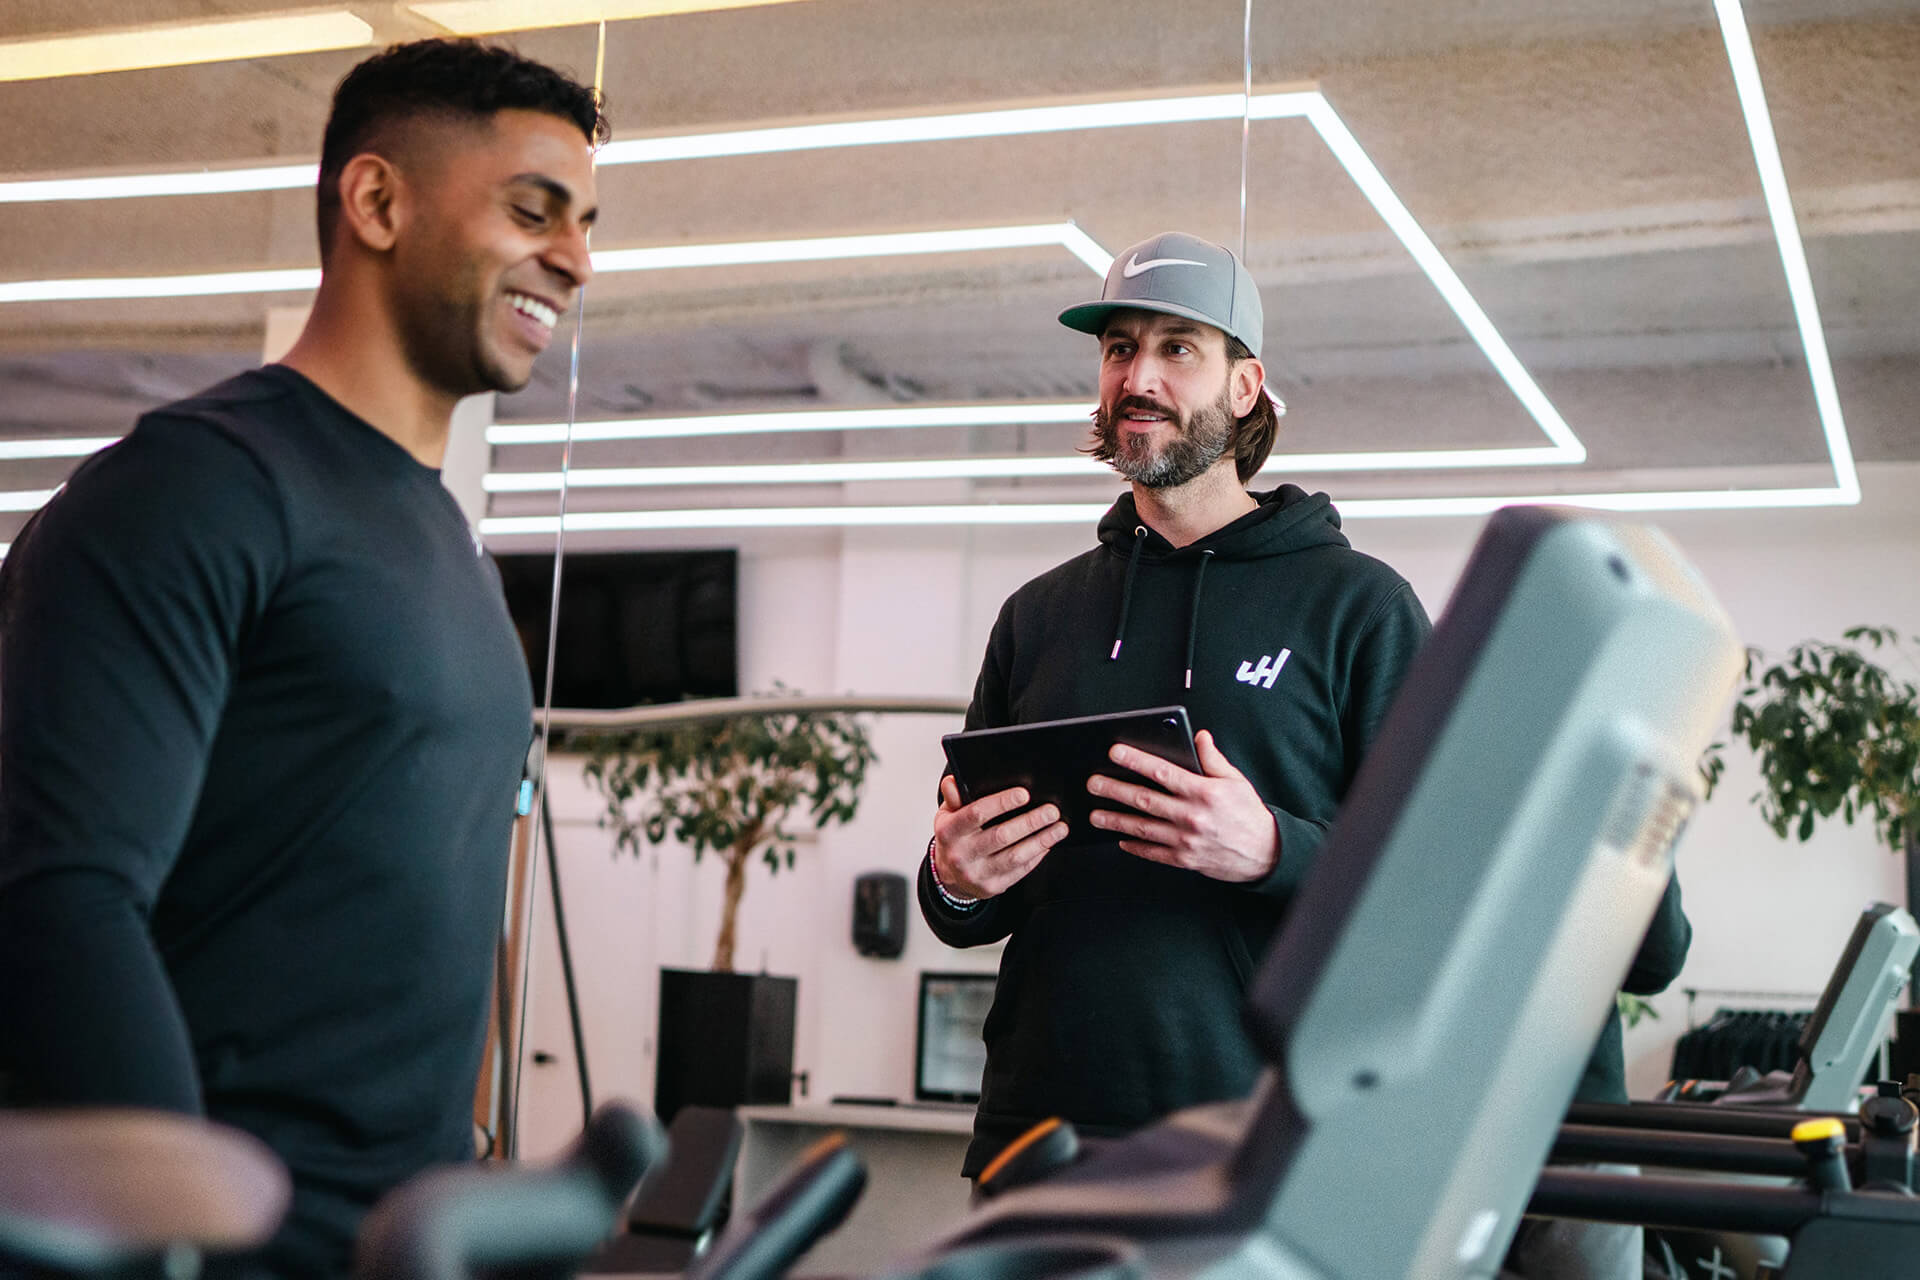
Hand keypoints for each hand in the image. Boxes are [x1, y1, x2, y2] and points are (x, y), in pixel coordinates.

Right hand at [932, 775, 1066, 899]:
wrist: (949, 873)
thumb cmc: (954, 836)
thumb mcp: (948, 814)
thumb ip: (953, 797)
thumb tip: (952, 781)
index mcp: (948, 832)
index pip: (977, 814)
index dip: (1001, 803)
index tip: (1024, 794)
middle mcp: (960, 855)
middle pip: (1001, 835)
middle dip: (1030, 822)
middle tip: (1052, 811)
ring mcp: (976, 874)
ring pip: (1015, 856)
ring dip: (1041, 840)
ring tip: (1059, 828)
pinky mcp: (992, 887)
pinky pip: (1020, 871)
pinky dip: (1037, 856)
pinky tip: (1048, 843)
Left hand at [1086, 730, 1278, 882]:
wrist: (1266, 854)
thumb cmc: (1249, 815)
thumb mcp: (1235, 781)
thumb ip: (1213, 759)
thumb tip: (1199, 737)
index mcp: (1203, 792)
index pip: (1162, 772)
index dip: (1136, 761)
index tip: (1116, 752)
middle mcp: (1191, 816)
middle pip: (1144, 800)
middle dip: (1114, 790)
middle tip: (1093, 783)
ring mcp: (1186, 840)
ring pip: (1142, 828)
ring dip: (1115, 820)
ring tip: (1095, 814)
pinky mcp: (1184, 859)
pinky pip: (1153, 852)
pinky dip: (1135, 846)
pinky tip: (1120, 839)